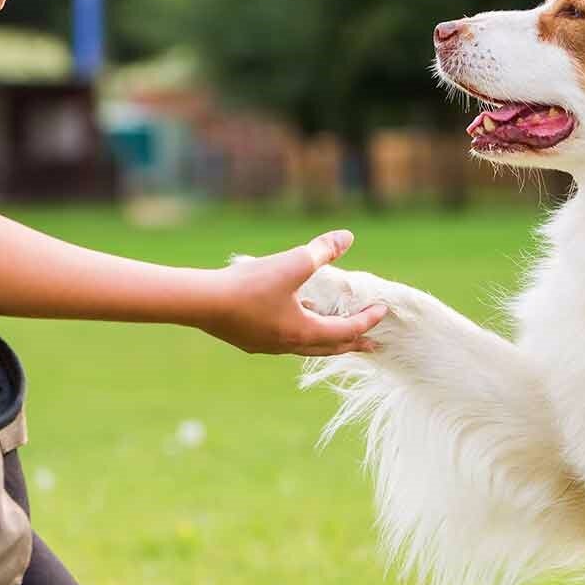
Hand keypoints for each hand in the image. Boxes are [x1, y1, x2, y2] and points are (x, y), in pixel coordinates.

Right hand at [207, 230, 385, 355]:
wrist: (202, 302)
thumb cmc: (250, 285)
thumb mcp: (293, 263)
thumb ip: (322, 250)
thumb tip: (347, 237)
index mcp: (304, 331)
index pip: (346, 330)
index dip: (367, 320)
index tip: (382, 311)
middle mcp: (288, 345)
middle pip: (329, 347)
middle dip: (353, 343)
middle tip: (371, 346)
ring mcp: (267, 345)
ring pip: (305, 345)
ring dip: (325, 337)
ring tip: (335, 328)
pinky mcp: (249, 339)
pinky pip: (285, 338)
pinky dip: (299, 329)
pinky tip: (294, 313)